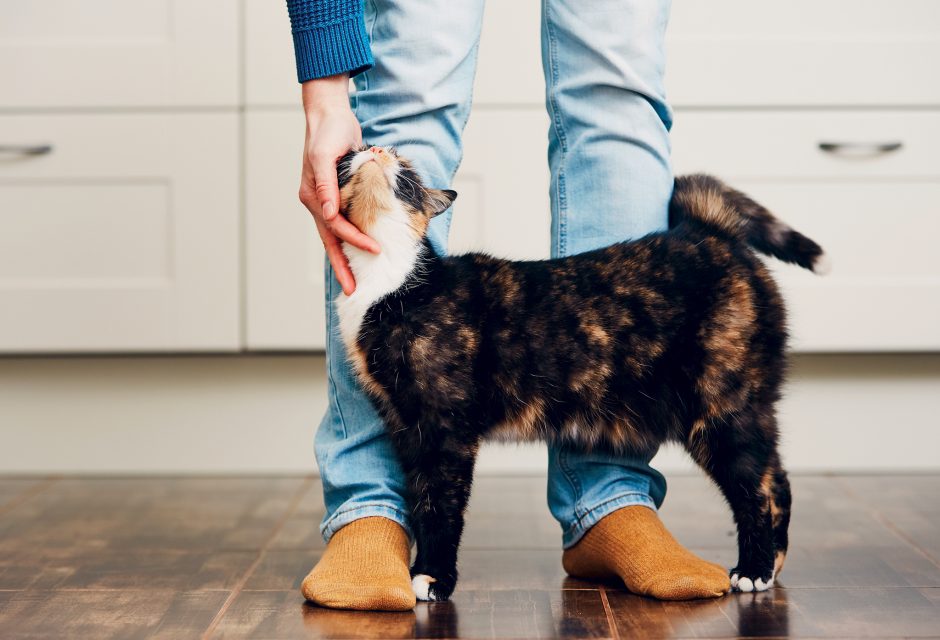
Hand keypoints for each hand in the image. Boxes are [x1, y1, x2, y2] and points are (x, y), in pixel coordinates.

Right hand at [299, 74, 379, 294]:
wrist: (330, 115)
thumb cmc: (329, 132)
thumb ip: (326, 184)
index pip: (336, 226)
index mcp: (313, 195)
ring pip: (335, 237)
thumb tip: (328, 213)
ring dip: (344, 259)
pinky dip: (348, 240)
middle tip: (352, 291)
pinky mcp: (336, 196)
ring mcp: (325, 200)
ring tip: (352, 281)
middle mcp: (317, 202)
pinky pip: (341, 225)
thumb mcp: (326, 154)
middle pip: (331, 241)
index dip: (355, 240)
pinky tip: (355, 253)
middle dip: (341, 267)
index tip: (375, 250)